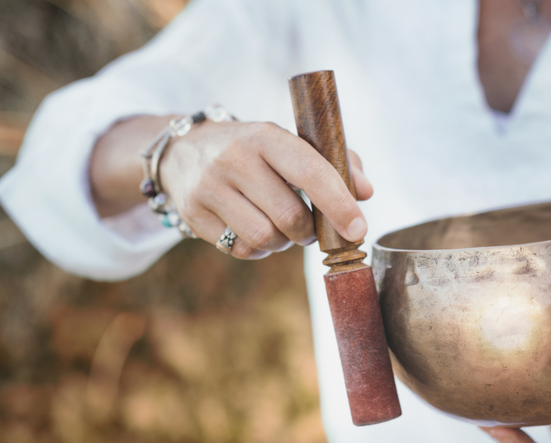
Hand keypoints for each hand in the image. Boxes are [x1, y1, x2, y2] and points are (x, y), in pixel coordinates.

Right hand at [160, 120, 372, 258]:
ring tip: (280, 227)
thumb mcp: (290, 143)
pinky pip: (241, 249)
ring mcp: (209, 187)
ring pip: (265, 238)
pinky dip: (258, 249)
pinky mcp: (193, 214)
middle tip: (309, 227)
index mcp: (265, 135)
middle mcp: (233, 158)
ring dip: (283, 242)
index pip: (309, 171)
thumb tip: (366, 193)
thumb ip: (336, 162)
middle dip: (309, 231)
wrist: (184, 150)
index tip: (358, 229)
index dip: (339, 204)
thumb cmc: (255, 151)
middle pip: (289, 216)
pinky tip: (255, 229)